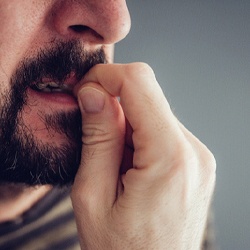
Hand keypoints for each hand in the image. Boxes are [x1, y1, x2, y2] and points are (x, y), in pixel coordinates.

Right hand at [71, 63, 215, 248]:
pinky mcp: (194, 161)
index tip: (85, 88)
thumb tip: (93, 93)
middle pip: (148, 96)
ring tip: (113, 161)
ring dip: (126, 124)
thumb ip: (97, 137)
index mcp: (170, 158)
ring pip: (154, 112)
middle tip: (92, 129)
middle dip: (114, 102)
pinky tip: (129, 164)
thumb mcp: (93, 195)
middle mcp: (193, 152)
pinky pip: (162, 130)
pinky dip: (139, 136)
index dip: (107, 76)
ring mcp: (197, 156)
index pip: (140, 83)